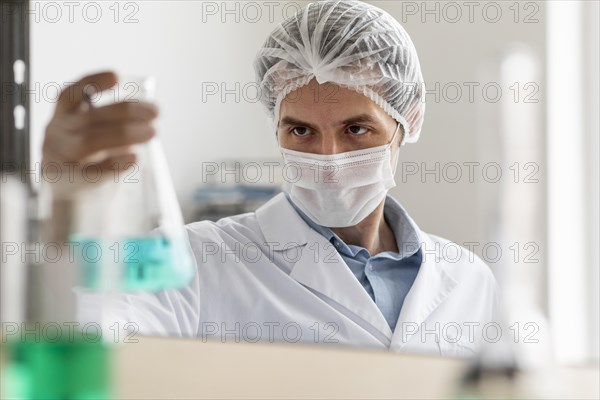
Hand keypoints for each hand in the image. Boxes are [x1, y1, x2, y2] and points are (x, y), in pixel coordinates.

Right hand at [42, 71, 158, 198]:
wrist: (70, 204)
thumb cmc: (86, 163)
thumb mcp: (91, 136)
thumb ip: (110, 123)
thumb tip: (148, 111)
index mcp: (62, 119)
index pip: (70, 95)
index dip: (92, 83)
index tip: (116, 76)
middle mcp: (57, 135)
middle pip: (90, 117)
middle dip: (126, 111)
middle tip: (155, 112)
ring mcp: (61, 159)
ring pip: (91, 141)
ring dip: (125, 134)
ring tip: (151, 132)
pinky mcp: (69, 184)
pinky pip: (92, 172)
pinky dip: (115, 164)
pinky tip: (134, 159)